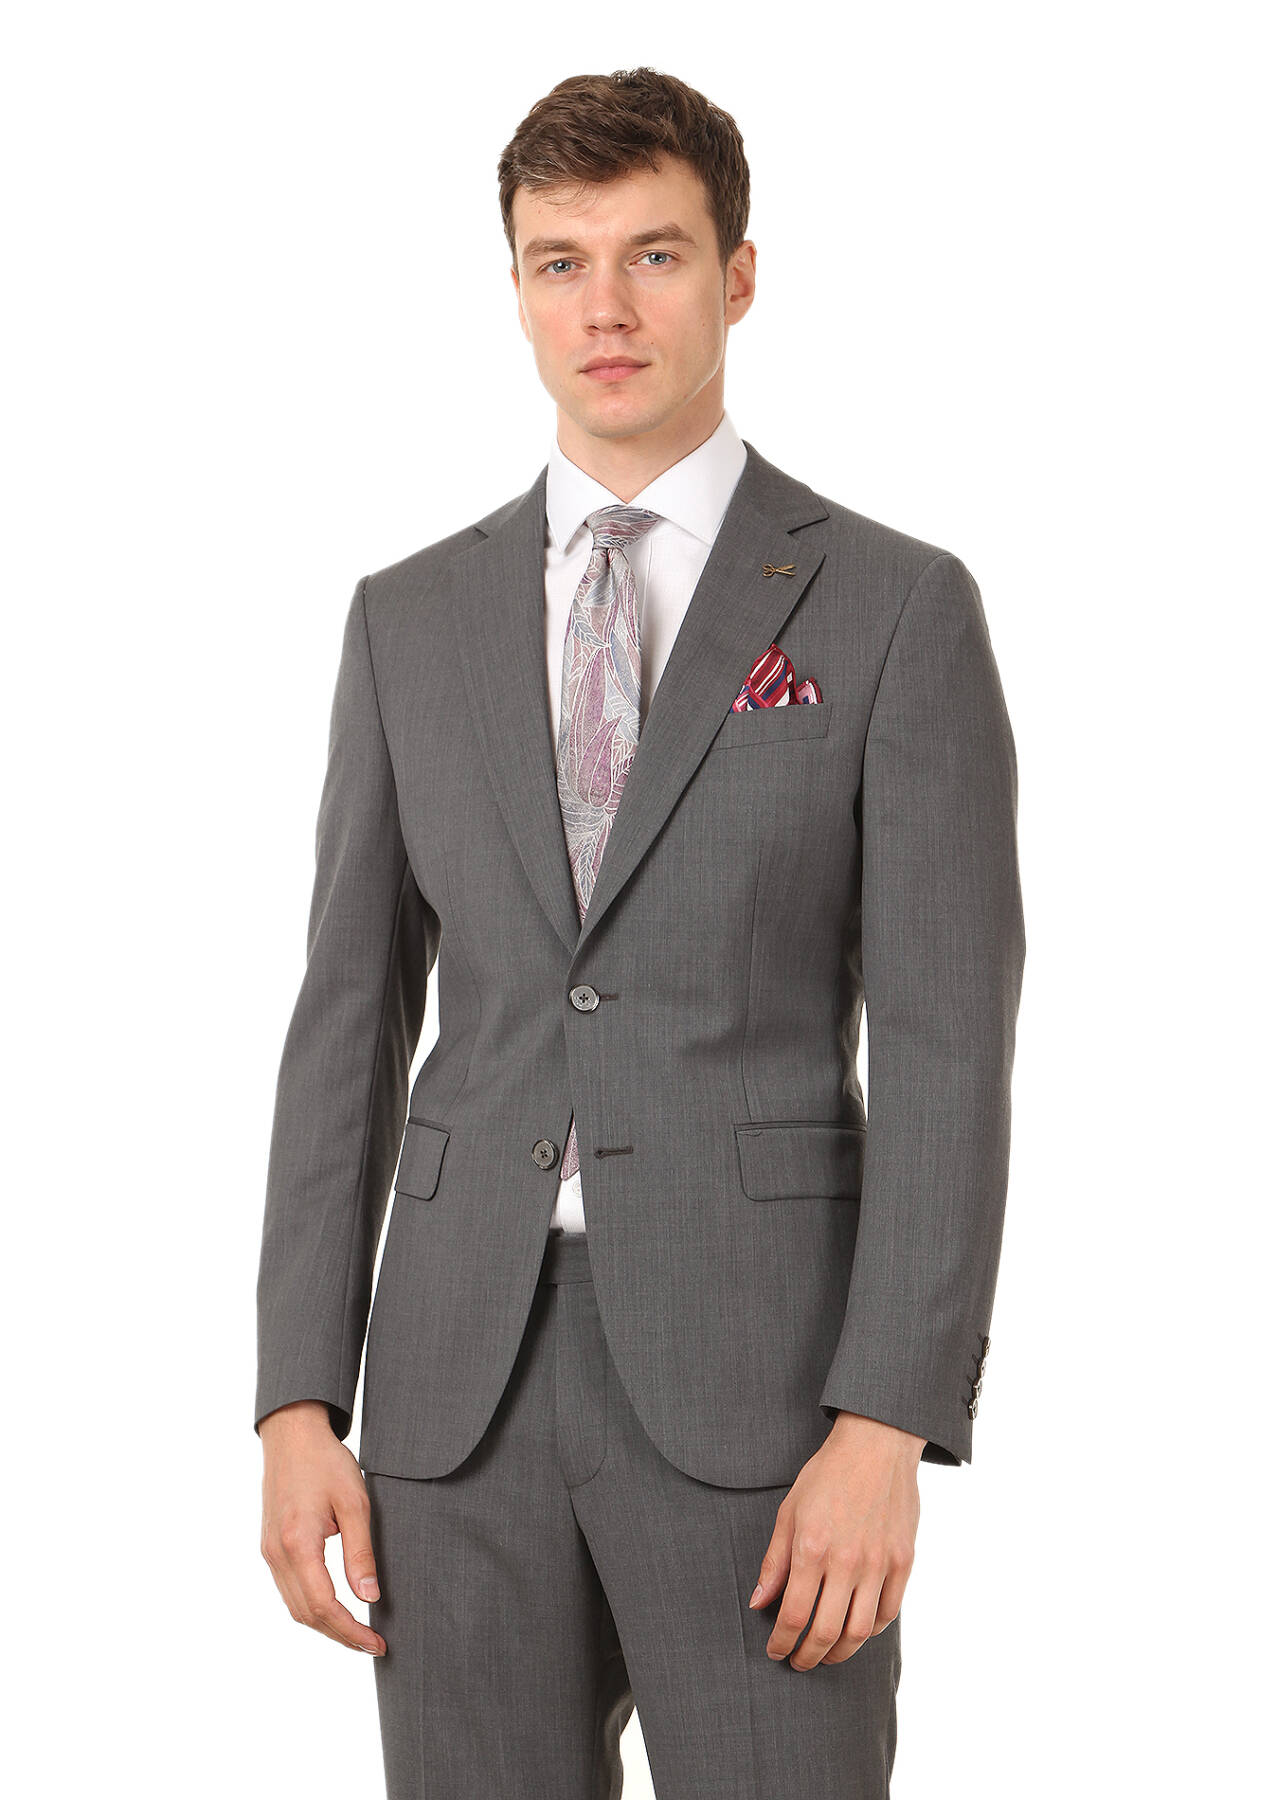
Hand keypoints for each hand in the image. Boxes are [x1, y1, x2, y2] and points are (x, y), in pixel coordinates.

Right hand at [259, 1400, 385, 1655]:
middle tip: (372, 1644)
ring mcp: (269, 1552)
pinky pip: (288, 1590)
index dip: (351, 1631)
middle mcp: (277, 1554)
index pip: (323, 1606)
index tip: (377, 1642)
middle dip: (340, 1636)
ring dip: (325, 1625)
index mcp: (298, 1544)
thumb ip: (360, 1552)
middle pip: (306, 1615)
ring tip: (358, 1632)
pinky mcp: (270, 1547)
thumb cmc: (326, 1462)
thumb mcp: (355, 1501)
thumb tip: (369, 1598)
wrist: (292, 1435)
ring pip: (294, 1606)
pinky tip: (335, 1607)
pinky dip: (312, 1607)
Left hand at [749, 1411, 922, 1669]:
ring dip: (840, 1653)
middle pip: (825, 1633)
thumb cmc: (827, 1474)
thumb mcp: (789, 1511)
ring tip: (826, 1655)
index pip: (793, 1616)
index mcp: (811, 1548)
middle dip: (807, 1657)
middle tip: (798, 1662)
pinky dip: (871, 1631)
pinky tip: (857, 1630)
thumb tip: (759, 1602)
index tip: (775, 1650)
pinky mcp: (903, 1561)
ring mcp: (879, 1563)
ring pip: (860, 1632)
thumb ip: (774, 1561)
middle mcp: (846, 1561)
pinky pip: (888, 1612)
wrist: (877, 1445)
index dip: (781, 1642)